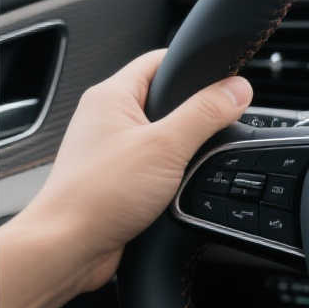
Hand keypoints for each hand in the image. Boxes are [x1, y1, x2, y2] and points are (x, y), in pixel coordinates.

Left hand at [21, 50, 251, 291]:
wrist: (70, 247)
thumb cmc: (98, 195)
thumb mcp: (166, 146)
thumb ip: (206, 113)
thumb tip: (238, 89)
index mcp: (111, 96)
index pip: (161, 60)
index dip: (196, 67)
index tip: (227, 82)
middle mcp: (107, 118)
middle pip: (167, 98)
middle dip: (196, 114)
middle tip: (210, 132)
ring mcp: (111, 147)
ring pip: (164, 133)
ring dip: (184, 148)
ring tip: (188, 164)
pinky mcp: (118, 175)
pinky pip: (156, 162)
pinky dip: (174, 172)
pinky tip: (178, 186)